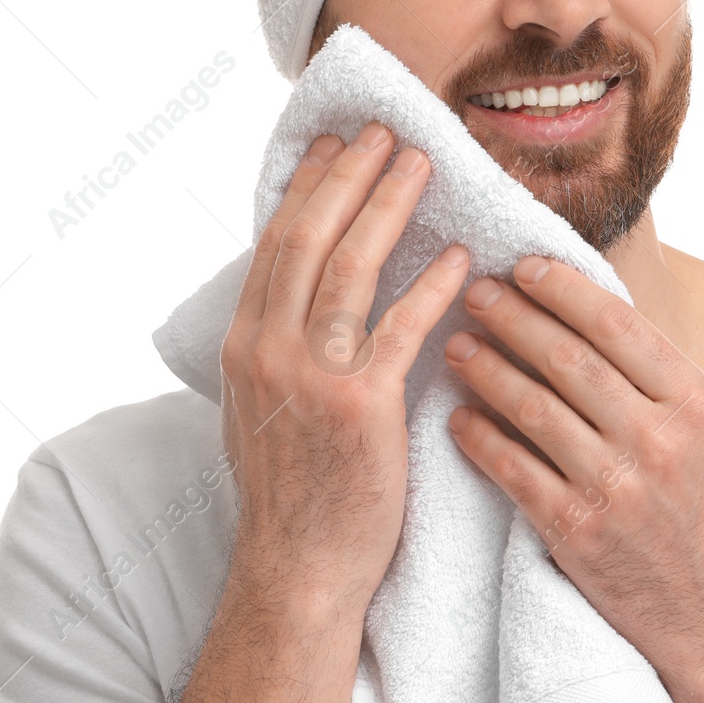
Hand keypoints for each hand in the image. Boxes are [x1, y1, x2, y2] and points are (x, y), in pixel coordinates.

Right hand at [219, 122, 470, 620]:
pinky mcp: (359, 408)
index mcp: (242, 343)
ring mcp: (309, 377)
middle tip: (383, 131)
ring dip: (389, 208)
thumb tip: (302, 290)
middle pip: (308, 238)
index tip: (333, 143)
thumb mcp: (258, 405)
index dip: (307, 187)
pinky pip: (400, 329)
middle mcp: (266, 350)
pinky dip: (432, 287)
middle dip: (348, 177)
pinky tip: (461, 257)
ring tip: (420, 164)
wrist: (297, 571)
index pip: (274, 243)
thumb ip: (277, 342)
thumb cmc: (292, 490)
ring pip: (350, 268)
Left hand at [442, 257, 703, 702]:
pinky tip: (459, 417)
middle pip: (567, 357)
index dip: (562, 289)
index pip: (617, 324)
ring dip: (485, 369)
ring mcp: (616, 488)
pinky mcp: (577, 533)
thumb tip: (594, 317)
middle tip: (474, 293)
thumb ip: (662, 381)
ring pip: (532, 407)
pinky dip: (479, 437)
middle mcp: (658, 439)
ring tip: (455, 346)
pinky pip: (512, 469)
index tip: (523, 267)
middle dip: (512, 317)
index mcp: (696, 404)